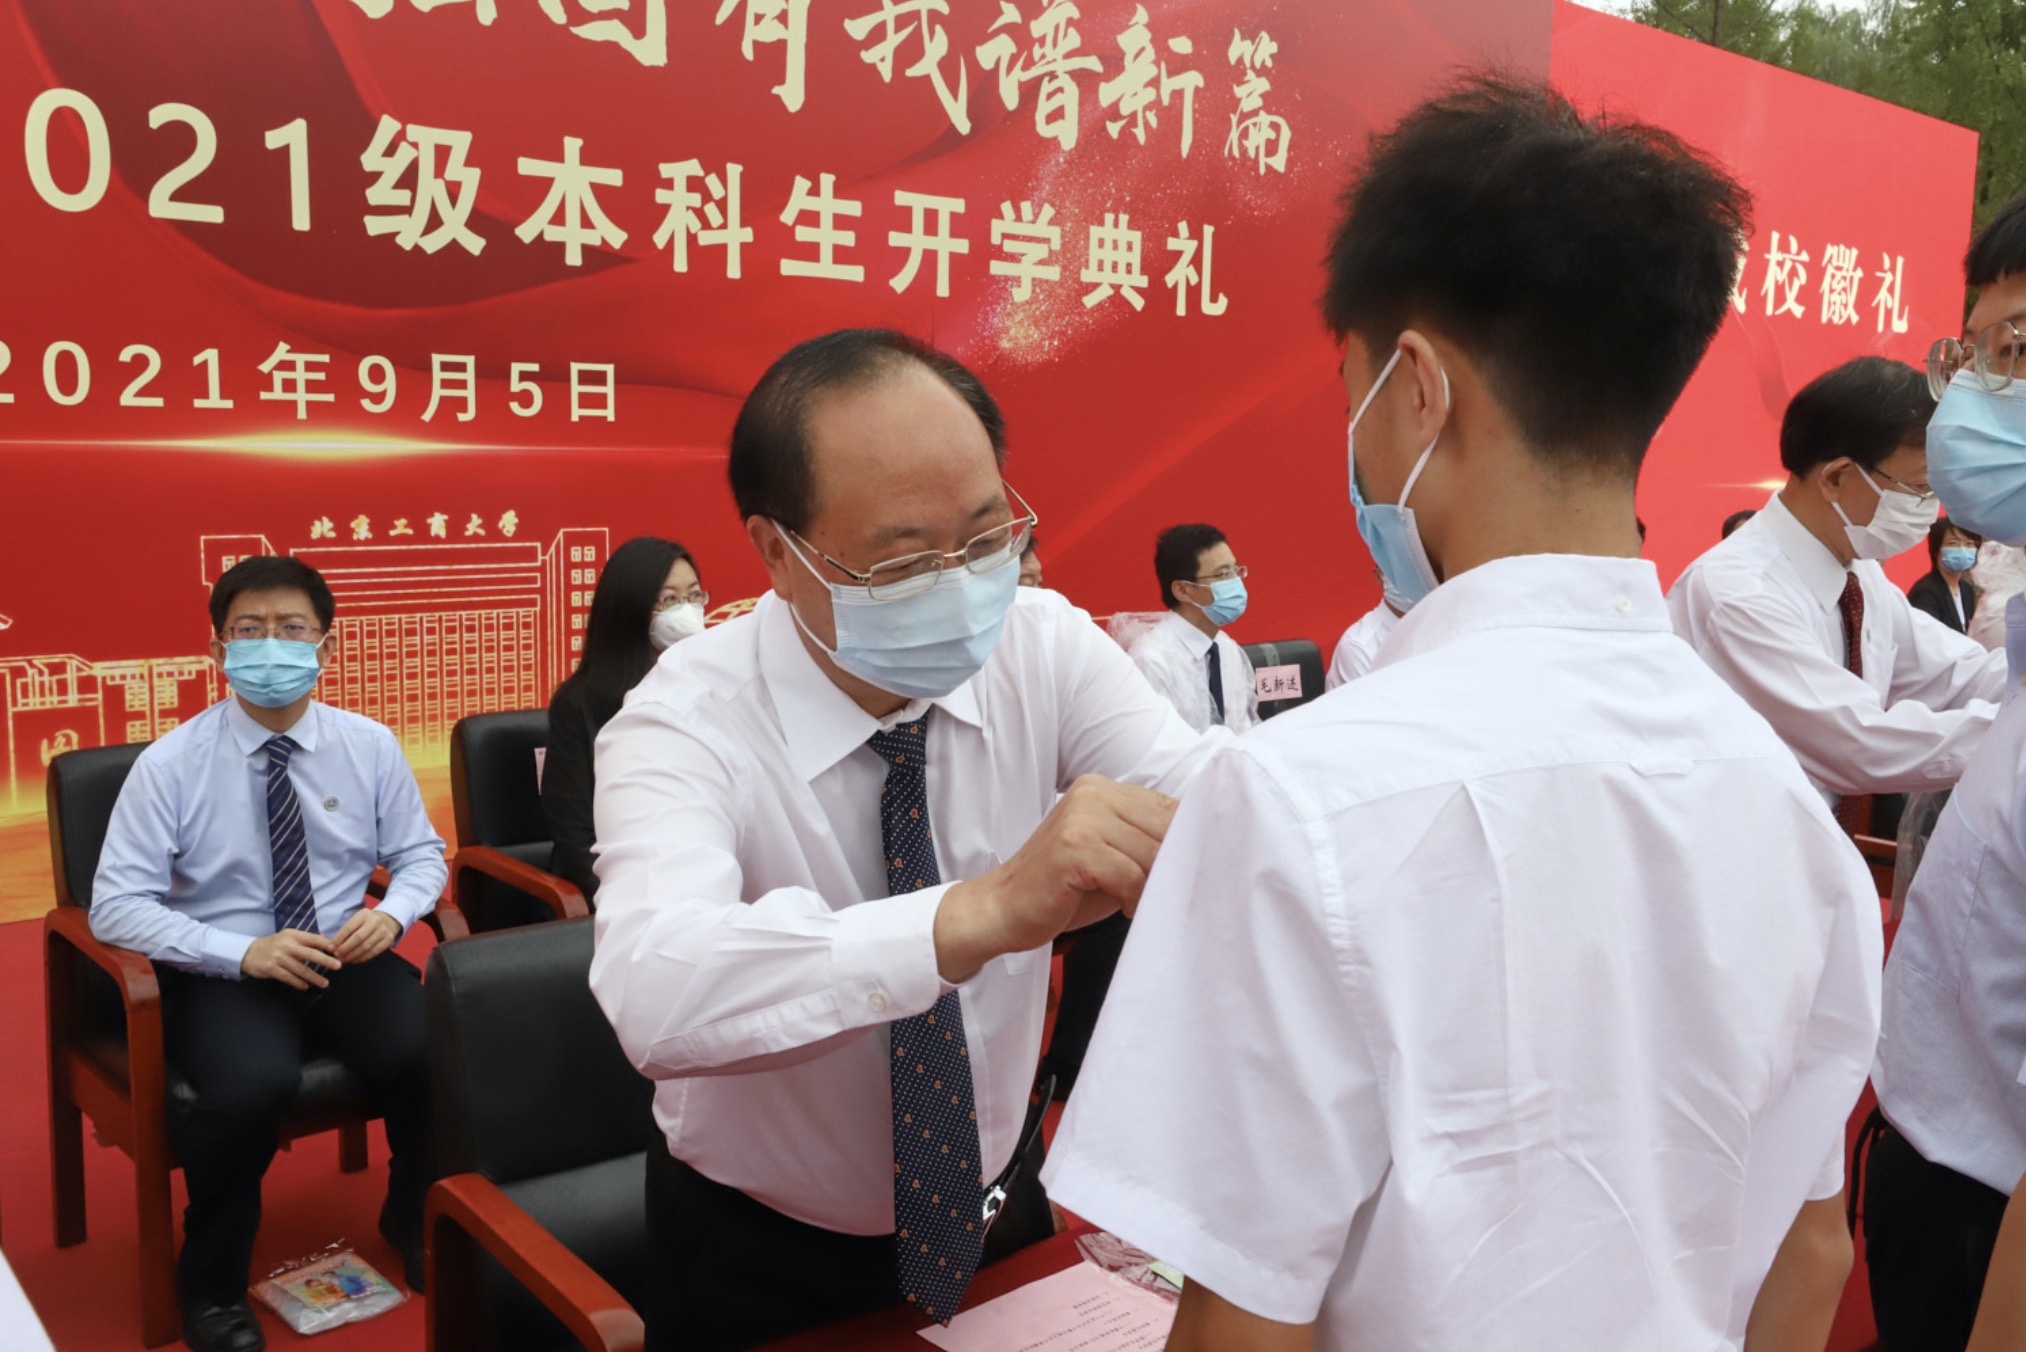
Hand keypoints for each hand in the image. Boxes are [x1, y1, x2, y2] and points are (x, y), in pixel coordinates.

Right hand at [242, 929, 340, 989]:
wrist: (249, 952)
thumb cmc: (275, 945)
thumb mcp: (289, 936)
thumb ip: (308, 939)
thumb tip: (329, 940)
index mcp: (293, 935)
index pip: (313, 939)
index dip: (327, 944)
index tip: (338, 951)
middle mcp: (286, 945)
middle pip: (309, 953)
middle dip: (325, 960)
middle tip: (338, 966)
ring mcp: (278, 958)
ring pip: (300, 969)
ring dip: (314, 977)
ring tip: (325, 983)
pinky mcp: (271, 969)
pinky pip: (288, 977)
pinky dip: (298, 983)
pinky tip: (306, 986)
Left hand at [331, 908, 401, 964]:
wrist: (387, 921)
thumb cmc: (365, 923)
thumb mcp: (356, 921)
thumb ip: (344, 932)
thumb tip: (328, 944)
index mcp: (364, 914)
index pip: (349, 927)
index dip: (339, 939)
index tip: (330, 948)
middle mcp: (375, 921)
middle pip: (358, 938)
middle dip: (345, 948)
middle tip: (337, 956)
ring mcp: (384, 931)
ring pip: (366, 946)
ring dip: (352, 955)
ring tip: (344, 960)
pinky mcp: (388, 940)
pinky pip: (374, 952)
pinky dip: (362, 958)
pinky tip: (354, 960)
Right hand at [935, 775, 1177, 982]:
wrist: (1002, 908)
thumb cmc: (1062, 888)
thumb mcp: (1110, 854)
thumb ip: (1145, 841)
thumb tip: (1203, 847)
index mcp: (1101, 788)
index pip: (1168, 807)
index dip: (1188, 841)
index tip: (1197, 870)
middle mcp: (1092, 793)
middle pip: (1164, 828)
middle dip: (1174, 867)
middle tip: (1172, 895)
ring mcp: (1081, 818)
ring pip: (1151, 852)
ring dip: (1154, 886)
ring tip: (1142, 903)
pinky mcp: (1074, 848)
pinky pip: (1130, 874)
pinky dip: (1135, 898)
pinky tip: (1126, 909)